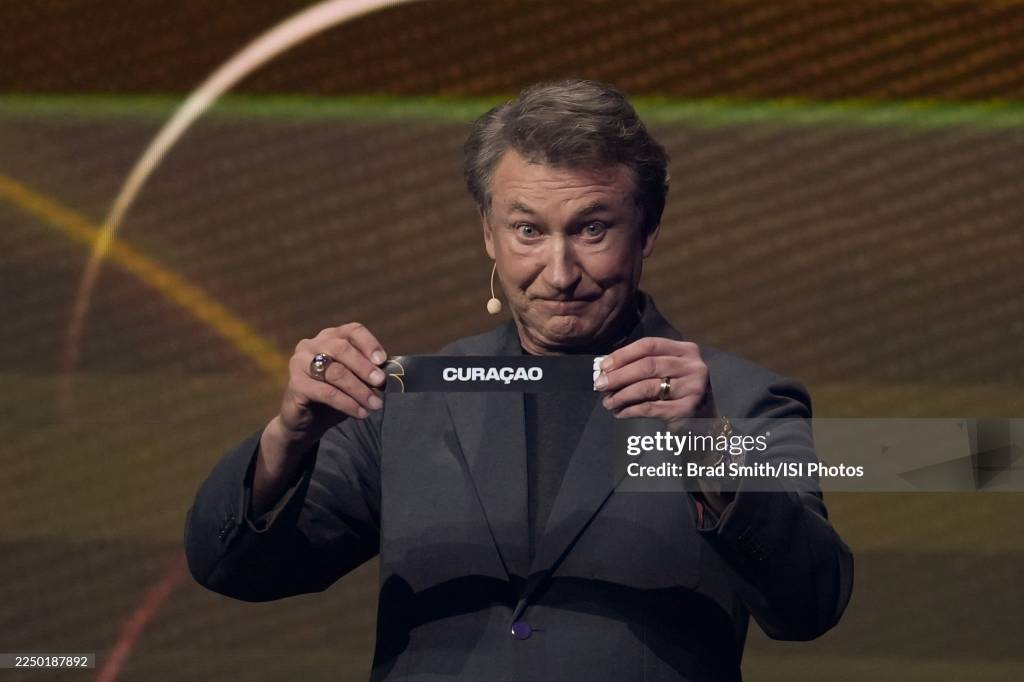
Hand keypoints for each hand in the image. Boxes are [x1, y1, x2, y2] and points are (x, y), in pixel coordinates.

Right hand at [277, 322, 387, 446]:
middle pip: (342, 349)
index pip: (352, 330)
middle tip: (380, 383)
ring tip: (375, 404)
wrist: (306, 421)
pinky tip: (360, 413)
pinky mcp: (295, 384)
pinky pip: (326, 392)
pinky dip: (347, 403)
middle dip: (364, 367)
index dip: (369, 343)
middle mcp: (311, 344)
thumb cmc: (335, 396)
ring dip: (359, 390)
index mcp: (329, 337)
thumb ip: (367, 372)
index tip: (383, 361)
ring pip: (335, 372)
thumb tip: (387, 374)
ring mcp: (300, 362)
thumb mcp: (353, 380)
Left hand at [595, 337, 716, 426]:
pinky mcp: (688, 410)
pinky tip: (620, 413)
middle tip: (599, 385)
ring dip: (621, 395)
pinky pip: (651, 408)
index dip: (623, 354)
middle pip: (647, 366)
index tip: (603, 366)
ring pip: (647, 387)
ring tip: (607, 402)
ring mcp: (693, 388)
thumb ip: (642, 364)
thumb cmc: (678, 390)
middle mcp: (693, 366)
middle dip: (618, 376)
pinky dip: (630, 410)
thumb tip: (605, 369)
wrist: (705, 418)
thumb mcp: (667, 370)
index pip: (649, 345)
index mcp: (686, 350)